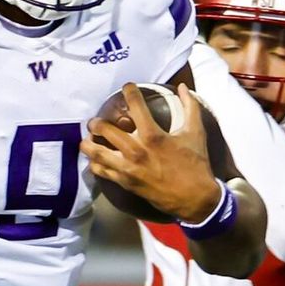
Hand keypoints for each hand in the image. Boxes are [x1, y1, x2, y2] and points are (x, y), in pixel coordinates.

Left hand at [81, 84, 218, 222]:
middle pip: (104, 129)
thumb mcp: (196, 132)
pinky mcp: (125, 182)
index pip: (135, 104)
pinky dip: (95, 164)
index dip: (128, 91)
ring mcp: (128, 168)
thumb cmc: (196, 164)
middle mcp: (136, 150)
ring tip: (88, 138)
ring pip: (96, 152)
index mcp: (153, 135)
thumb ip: (190, 106)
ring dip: (88, 143)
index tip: (127, 87)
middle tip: (97, 120)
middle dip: (97, 121)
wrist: (195, 199)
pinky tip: (95, 159)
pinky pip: (101, 171)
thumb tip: (182, 87)